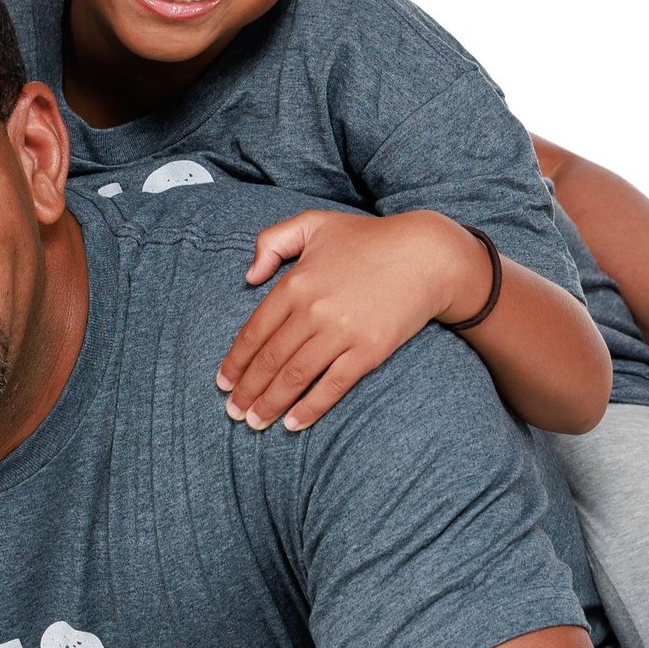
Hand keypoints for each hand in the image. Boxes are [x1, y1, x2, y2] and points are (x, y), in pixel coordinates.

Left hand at [216, 210, 473, 431]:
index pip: (255, 331)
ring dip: (270, 403)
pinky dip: (310, 408)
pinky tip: (293, 424)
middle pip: (270, 359)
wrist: (426, 256)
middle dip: (247, 390)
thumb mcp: (313, 224)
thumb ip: (272, 242)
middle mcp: (313, 311)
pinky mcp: (369, 351)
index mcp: (295, 283)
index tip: (222, 381)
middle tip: (233, 412)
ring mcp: (342, 333)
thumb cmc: (367, 238)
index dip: (235, 360)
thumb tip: (249, 277)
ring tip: (254, 423)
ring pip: (295, 376)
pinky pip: (332, 386)